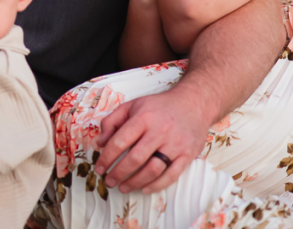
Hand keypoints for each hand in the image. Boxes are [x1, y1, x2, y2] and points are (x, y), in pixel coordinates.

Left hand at [94, 86, 212, 193]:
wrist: (193, 103)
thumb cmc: (158, 106)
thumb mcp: (131, 106)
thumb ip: (112, 122)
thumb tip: (100, 143)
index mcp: (143, 118)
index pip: (120, 142)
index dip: (106, 157)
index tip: (99, 168)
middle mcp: (159, 132)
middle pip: (135, 159)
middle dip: (118, 173)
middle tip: (109, 181)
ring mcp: (175, 144)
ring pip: (153, 170)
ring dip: (135, 182)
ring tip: (123, 187)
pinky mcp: (188, 154)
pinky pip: (172, 175)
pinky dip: (157, 185)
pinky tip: (144, 189)